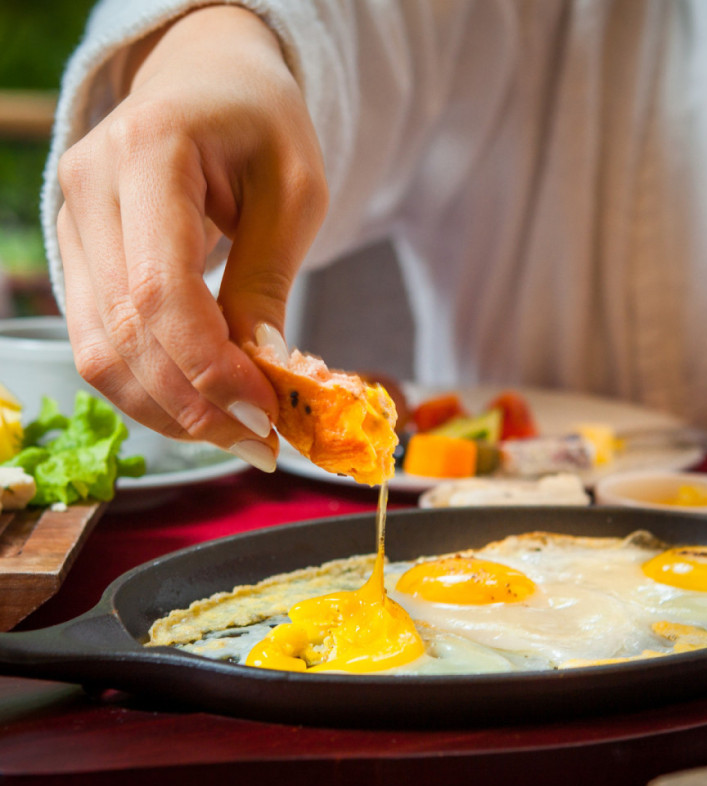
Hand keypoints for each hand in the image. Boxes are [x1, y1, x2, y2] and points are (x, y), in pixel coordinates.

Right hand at [55, 6, 327, 469]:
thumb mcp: (294, 192)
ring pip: (100, 352)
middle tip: (259, 444)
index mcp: (148, 152)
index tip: (265, 412)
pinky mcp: (79, 260)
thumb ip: (268, 280)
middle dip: (196, 406)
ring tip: (238, 436)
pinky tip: (203, 409)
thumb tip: (257, 372)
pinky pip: (101, 346)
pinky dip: (151, 391)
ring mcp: (72, 226)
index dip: (209, 367)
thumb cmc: (262, 125)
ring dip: (170, 412)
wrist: (208, 82)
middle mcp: (88, 188)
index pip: (160, 289)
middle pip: (125, 332)